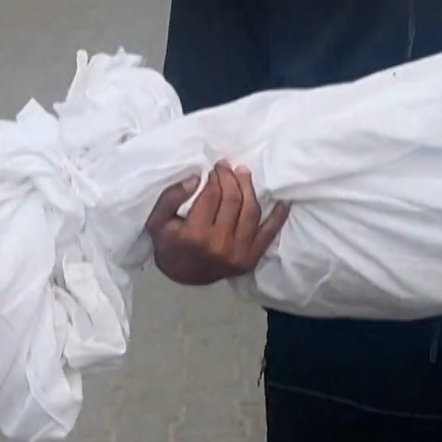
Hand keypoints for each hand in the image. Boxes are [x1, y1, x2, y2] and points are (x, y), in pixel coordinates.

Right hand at [145, 162, 288, 285]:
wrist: (182, 275)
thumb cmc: (169, 244)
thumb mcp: (157, 220)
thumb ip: (171, 196)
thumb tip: (197, 178)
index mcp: (195, 234)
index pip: (212, 194)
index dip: (215, 176)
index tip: (215, 168)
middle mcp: (219, 244)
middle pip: (233, 200)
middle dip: (231, 178)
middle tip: (227, 166)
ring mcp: (238, 253)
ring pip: (250, 211)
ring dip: (249, 188)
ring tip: (243, 173)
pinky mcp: (250, 259)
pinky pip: (268, 234)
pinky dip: (278, 218)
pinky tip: (284, 202)